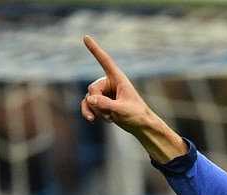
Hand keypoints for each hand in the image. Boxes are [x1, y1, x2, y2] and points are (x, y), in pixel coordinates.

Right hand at [80, 35, 186, 162]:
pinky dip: (88, 112)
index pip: (105, 61)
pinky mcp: (101, 103)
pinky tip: (92, 120)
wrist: (140, 126)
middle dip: (98, 103)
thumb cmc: (137, 115)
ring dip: (96, 111)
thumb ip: (106, 104)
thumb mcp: (122, 110)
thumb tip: (89, 99)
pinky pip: (87, 104)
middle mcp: (109, 83)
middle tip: (110, 113)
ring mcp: (104, 93)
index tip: (86, 37)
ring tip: (109, 118)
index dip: (95, 50)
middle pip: (92, 89)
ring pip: (89, 98)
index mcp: (118, 78)